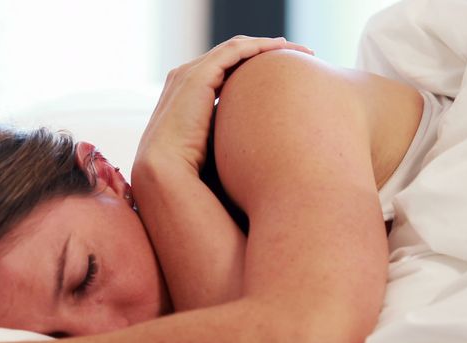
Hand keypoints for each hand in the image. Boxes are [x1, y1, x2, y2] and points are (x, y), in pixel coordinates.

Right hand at [134, 36, 312, 174]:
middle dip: (265, 52)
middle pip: (231, 55)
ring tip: (301, 51)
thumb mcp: (213, 147)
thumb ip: (229, 135)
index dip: (254, 67)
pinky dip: (261, 46)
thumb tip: (260, 145)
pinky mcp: (198, 75)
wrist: (165, 174)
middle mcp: (184, 79)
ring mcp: (188, 74)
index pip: (223, 70)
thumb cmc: (190, 172)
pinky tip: (284, 50)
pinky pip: (235, 51)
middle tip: (300, 57)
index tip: (284, 74)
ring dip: (269, 45)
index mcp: (184, 95)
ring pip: (236, 48)